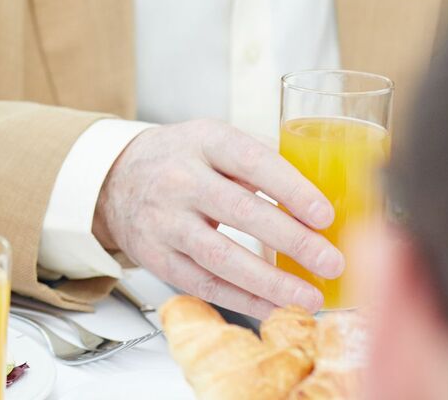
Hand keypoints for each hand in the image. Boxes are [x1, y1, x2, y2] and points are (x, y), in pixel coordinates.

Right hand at [94, 120, 343, 316]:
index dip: (291, 189)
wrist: (116, 179)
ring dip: (271, 282)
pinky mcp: (156, 256)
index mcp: (202, 142)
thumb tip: (326, 201)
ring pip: (221, 257)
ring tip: (311, 297)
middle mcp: (179, 179)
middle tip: (331, 262)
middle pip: (240, 212)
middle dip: (292, 241)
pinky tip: (275, 307)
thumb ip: (261, 164)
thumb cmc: (182, 160)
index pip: (251, 162)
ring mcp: (163, 220)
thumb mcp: (214, 142)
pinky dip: (244, 299)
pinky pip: (204, 283)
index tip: (325, 215)